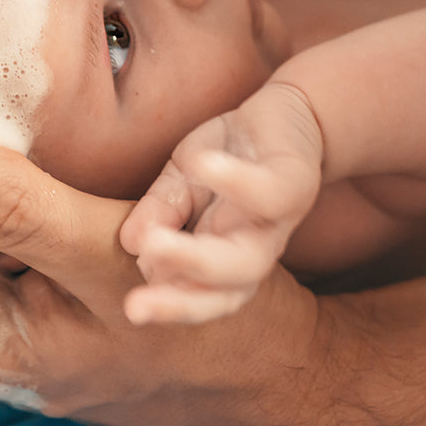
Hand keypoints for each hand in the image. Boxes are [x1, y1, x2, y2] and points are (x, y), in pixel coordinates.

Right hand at [121, 81, 322, 323]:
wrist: (282, 115)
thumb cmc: (226, 155)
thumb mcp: (180, 180)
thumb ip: (160, 210)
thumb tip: (130, 243)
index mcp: (223, 254)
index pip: (199, 294)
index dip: (169, 307)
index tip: (131, 310)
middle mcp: (254, 248)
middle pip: (230, 294)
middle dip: (182, 303)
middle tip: (134, 307)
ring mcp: (277, 220)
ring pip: (249, 262)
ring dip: (198, 258)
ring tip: (153, 242)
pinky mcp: (295, 182)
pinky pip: (268, 193)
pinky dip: (234, 181)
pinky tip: (201, 165)